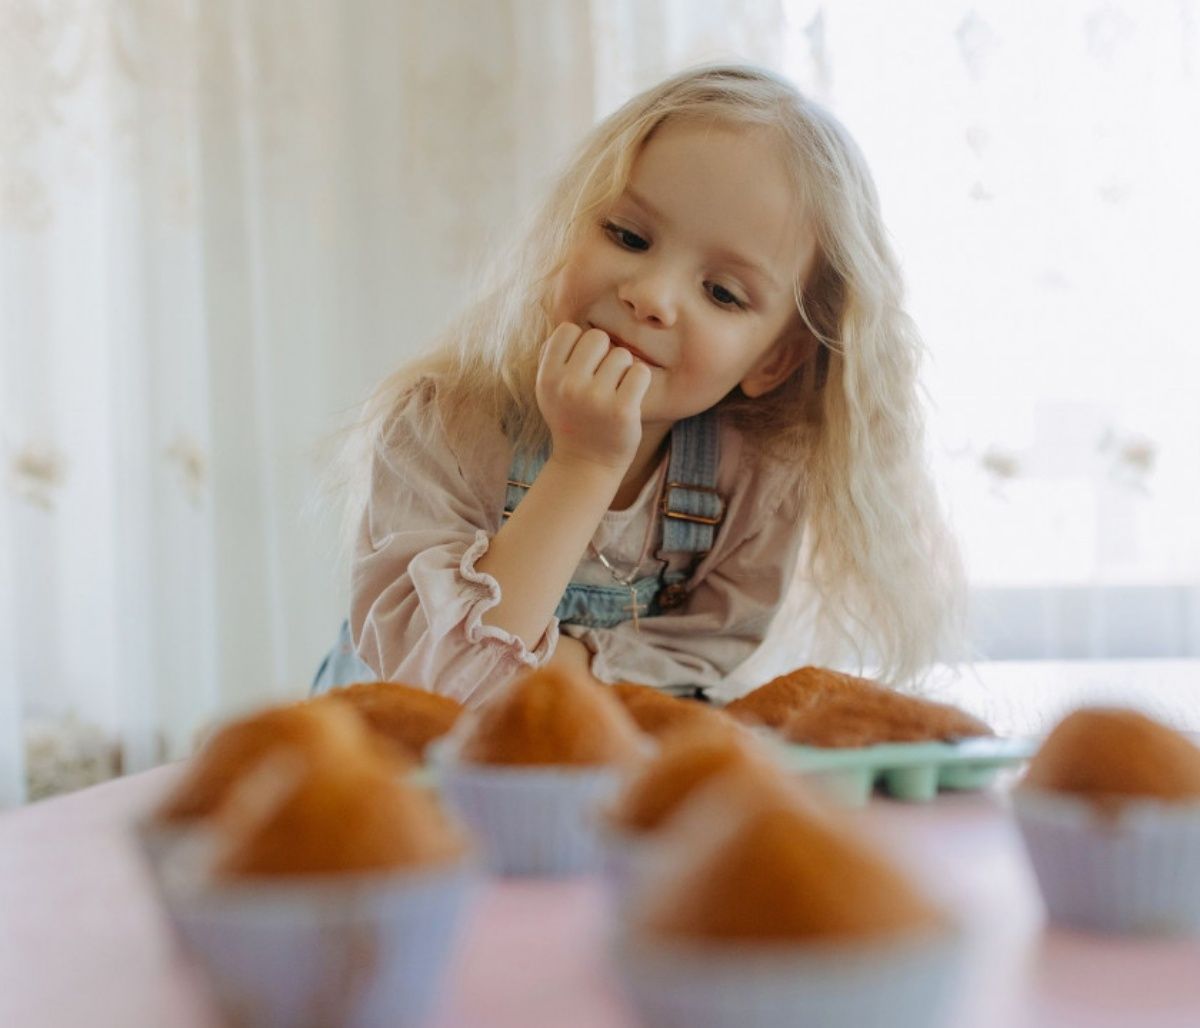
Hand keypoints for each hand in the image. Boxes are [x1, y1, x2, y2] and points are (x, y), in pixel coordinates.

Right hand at [535, 323, 651, 472]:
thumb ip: (553, 356)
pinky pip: (640, 372)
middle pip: (598, 337)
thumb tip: (569, 324)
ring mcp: (596, 399)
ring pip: (622, 354)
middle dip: (605, 354)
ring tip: (615, 391)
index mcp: (547, 377)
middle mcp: (568, 386)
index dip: (580, 344)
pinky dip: (639, 381)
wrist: (586, 465)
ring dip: (624, 369)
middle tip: (603, 379)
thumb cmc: (571, 419)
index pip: (569, 330)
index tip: (583, 365)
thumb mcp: (549, 390)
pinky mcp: (622, 410)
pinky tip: (630, 397)